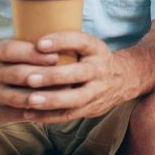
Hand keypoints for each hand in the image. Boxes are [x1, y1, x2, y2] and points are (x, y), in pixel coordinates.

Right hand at [0, 38, 61, 121]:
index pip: (14, 51)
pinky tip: (54, 110)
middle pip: (18, 74)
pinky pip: (18, 114)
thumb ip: (32, 46)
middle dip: (43, 76)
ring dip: (42, 97)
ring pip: (19, 97)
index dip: (35, 54)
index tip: (56, 56)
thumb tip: (68, 43)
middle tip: (67, 78)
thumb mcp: (11, 47)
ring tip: (64, 95)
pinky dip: (36, 112)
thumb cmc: (5, 61)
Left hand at [15, 31, 136, 123]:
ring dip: (52, 100)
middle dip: (53, 76)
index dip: (61, 41)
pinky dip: (49, 116)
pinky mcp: (92, 108)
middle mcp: (100, 69)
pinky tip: (30, 113)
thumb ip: (67, 43)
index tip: (39, 43)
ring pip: (76, 98)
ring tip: (30, 100)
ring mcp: (98, 91)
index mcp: (96, 49)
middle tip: (29, 78)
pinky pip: (70, 115)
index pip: (81, 41)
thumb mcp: (89, 45)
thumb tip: (30, 38)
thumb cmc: (94, 58)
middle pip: (79, 73)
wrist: (125, 79)